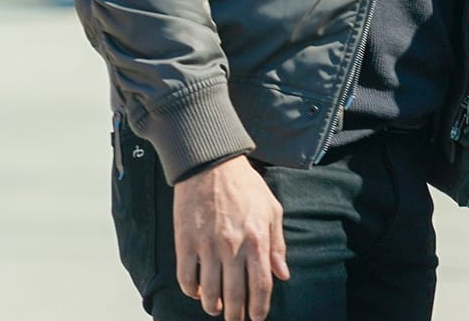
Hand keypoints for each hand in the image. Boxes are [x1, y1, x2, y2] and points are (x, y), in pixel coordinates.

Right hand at [173, 155, 290, 320]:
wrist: (211, 164)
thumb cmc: (245, 185)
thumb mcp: (272, 210)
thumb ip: (277, 245)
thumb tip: (283, 274)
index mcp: (257, 240)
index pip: (261, 285)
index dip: (260, 308)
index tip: (257, 318)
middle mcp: (233, 247)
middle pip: (235, 294)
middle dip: (236, 314)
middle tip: (236, 320)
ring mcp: (207, 246)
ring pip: (209, 292)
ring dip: (213, 306)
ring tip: (217, 310)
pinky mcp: (185, 242)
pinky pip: (186, 277)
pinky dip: (191, 291)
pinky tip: (197, 292)